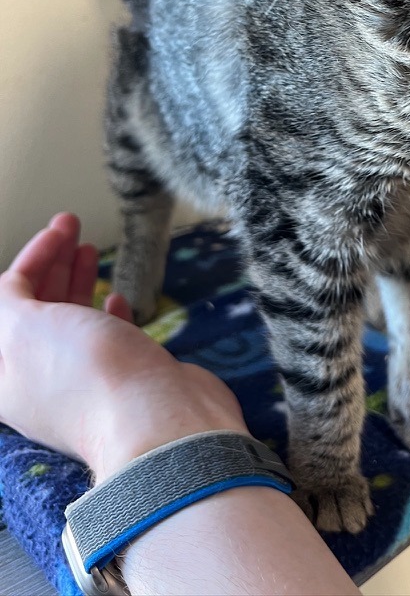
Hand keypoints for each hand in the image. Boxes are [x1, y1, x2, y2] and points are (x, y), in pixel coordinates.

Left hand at [0, 215, 248, 482]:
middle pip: (38, 308)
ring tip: (89, 250)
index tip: (57, 228)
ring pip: (73, 320)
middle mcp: (38, 378)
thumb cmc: (85, 375)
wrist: (156, 420)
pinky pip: (109, 339)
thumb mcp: (22, 327)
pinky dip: (108, 312)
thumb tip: (6, 290)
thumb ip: (5, 302)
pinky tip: (115, 297)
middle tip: (71, 226)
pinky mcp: (124, 380)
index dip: (31, 258)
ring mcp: (82, 380)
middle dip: (51, 263)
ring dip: (77, 281)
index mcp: (4, 369)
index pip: (7, 299)